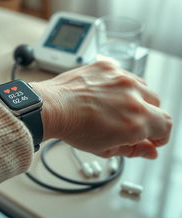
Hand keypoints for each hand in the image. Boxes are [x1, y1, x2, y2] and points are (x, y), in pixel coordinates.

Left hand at [31, 59, 171, 158]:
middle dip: (147, 115)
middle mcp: (132, 96)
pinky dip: (119, 85)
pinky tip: (104, 92)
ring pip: (141, 87)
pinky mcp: (107, 66)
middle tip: (129, 120)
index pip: (165, 125)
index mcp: (135, 121)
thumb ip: (133, 150)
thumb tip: (150, 151)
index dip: (160, 133)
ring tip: (113, 105)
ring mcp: (120, 78)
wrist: (51, 106)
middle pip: (156, 104)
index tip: (151, 136)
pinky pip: (123, 75)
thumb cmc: (73, 128)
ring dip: (134, 97)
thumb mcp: (105, 149)